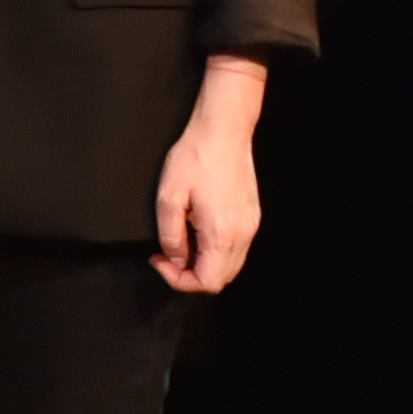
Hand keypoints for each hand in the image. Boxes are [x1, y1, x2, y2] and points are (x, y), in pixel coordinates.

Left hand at [152, 55, 268, 293]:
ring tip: (181, 244)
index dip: (178, 280)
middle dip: (191, 276)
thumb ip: (170, 236)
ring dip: (204, 265)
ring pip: (230, 266)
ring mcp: (250, 225)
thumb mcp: (169, 197)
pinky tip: (197, 232)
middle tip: (168, 257)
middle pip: (221, 279)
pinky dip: (216, 252)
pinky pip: (236, 248)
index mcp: (221, 233)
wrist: (223, 131)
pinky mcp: (251, 216)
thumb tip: (174, 259)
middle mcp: (242, 233)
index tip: (160, 262)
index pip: (207, 282)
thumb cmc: (196, 157)